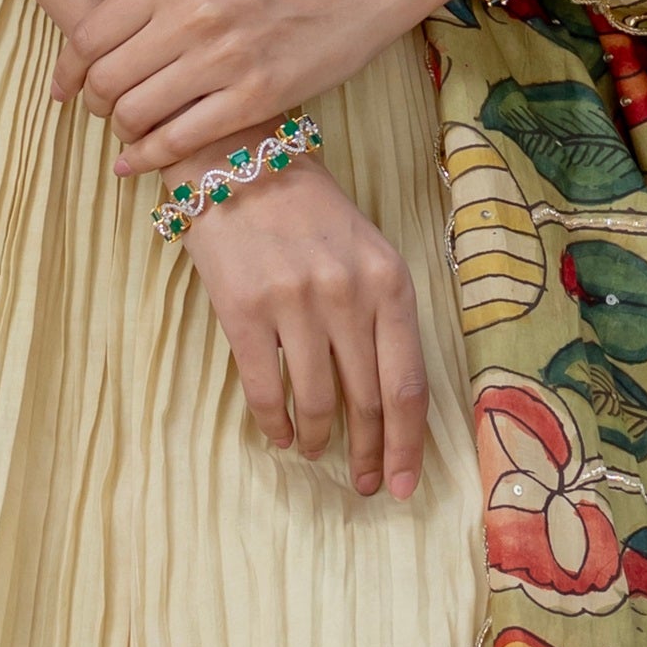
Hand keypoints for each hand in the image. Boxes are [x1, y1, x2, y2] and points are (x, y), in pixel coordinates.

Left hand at [49, 0, 463, 180]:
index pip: (91, 36)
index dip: (68, 71)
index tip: (65, 88)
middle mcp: (192, 15)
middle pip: (108, 80)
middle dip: (93, 103)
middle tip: (99, 110)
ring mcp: (225, 59)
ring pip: (139, 113)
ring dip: (121, 131)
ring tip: (127, 129)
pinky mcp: (257, 96)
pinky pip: (182, 139)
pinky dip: (149, 157)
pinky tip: (138, 161)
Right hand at [183, 165, 431, 498]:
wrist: (237, 163)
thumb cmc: (309, 212)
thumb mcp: (367, 251)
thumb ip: (384, 315)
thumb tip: (391, 398)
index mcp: (390, 281)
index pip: (408, 384)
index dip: (408, 444)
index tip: (403, 483)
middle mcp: (348, 294)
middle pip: (368, 401)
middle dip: (369, 453)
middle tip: (365, 483)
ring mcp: (295, 303)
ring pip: (316, 402)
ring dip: (318, 440)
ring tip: (315, 451)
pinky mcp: (244, 310)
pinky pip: (264, 389)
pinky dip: (274, 423)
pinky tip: (279, 435)